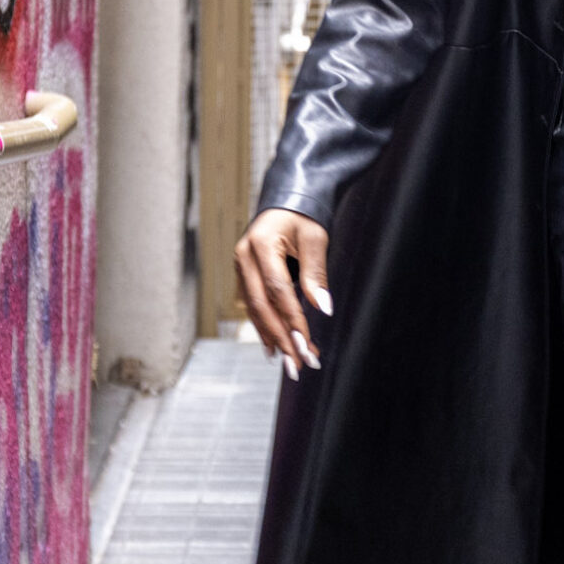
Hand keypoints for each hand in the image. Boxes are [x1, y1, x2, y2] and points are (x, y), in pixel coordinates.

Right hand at [233, 209, 330, 380]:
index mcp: (260, 244)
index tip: (305, 343)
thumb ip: (315, 273)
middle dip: (280, 337)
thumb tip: (323, 307)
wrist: (288, 200)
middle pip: (261, 306)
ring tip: (289, 361)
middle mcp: (244, 257)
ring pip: (254, 309)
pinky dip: (264, 326)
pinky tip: (274, 345)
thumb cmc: (303, 216)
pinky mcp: (244, 274)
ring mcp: (241, 266)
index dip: (292, 319)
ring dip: (272, 337)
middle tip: (297, 363)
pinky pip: (253, 305)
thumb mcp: (315, 239)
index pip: (277, 290)